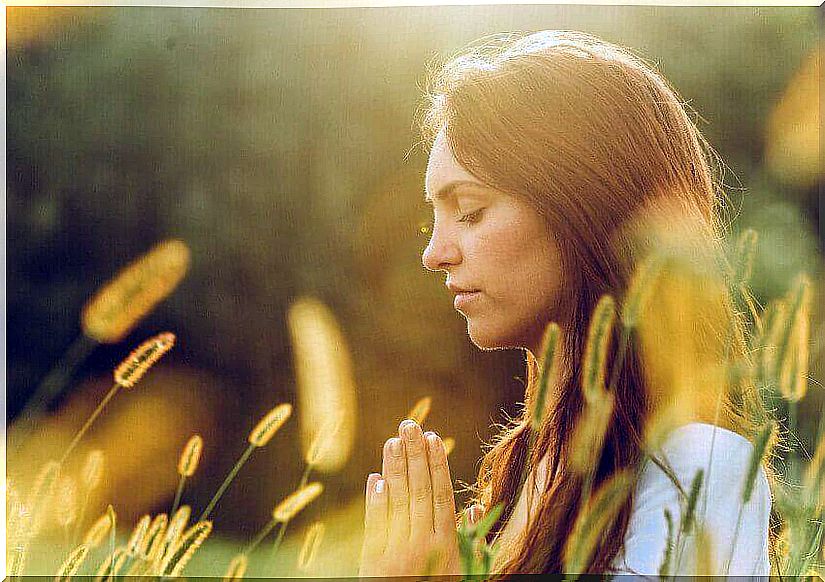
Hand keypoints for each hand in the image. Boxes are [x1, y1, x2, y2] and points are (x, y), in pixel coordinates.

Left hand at [358, 419, 460, 576]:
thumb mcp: (464, 571)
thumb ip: (469, 540)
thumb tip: (471, 507)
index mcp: (446, 545)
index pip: (440, 494)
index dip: (436, 465)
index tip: (431, 438)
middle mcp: (422, 545)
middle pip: (418, 490)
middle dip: (414, 455)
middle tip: (408, 424)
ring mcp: (396, 553)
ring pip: (396, 502)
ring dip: (394, 469)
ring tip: (392, 441)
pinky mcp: (373, 564)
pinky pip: (374, 527)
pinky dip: (374, 502)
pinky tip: (375, 479)